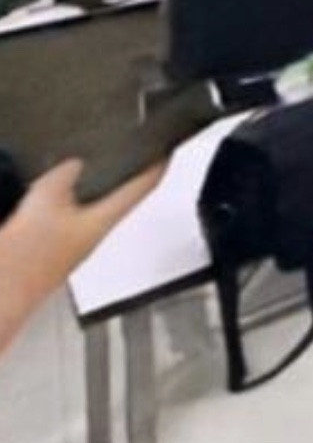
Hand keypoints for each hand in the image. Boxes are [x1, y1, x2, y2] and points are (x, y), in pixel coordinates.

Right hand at [0, 159, 165, 301]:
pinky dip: (67, 203)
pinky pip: (67, 219)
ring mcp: (74, 244)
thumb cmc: (28, 258)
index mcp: (104, 221)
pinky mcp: (52, 251)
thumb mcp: (47, 200)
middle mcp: (94, 234)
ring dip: (95, 189)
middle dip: (126, 176)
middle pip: (121, 199)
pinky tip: (52, 197)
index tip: (167, 151)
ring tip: (92, 167)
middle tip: (132, 155)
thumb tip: (75, 165)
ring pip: (93, 209)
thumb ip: (65, 177)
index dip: (158, 166)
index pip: (144, 188)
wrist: (4, 291)